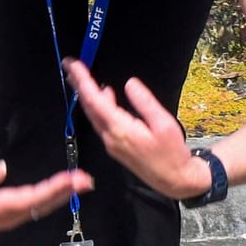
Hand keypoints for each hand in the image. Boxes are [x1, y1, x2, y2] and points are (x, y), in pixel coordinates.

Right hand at [0, 158, 91, 239]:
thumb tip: (3, 168)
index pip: (32, 199)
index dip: (53, 190)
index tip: (70, 179)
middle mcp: (10, 216)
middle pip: (42, 204)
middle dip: (65, 192)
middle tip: (87, 179)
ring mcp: (12, 217)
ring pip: (42, 206)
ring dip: (63, 194)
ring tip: (82, 182)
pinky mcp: (12, 214)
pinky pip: (37, 206)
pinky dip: (53, 196)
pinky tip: (64, 189)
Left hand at [63, 65, 211, 200]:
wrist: (175, 180)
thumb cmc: (172, 153)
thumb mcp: (164, 124)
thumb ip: (145, 103)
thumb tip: (130, 84)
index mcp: (120, 129)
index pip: (96, 100)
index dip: (83, 81)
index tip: (74, 65)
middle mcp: (110, 137)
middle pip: (89, 107)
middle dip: (79, 85)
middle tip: (70, 66)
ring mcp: (111, 143)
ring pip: (93, 115)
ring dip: (86, 95)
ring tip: (81, 77)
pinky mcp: (116, 146)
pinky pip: (101, 122)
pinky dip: (98, 106)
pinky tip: (104, 96)